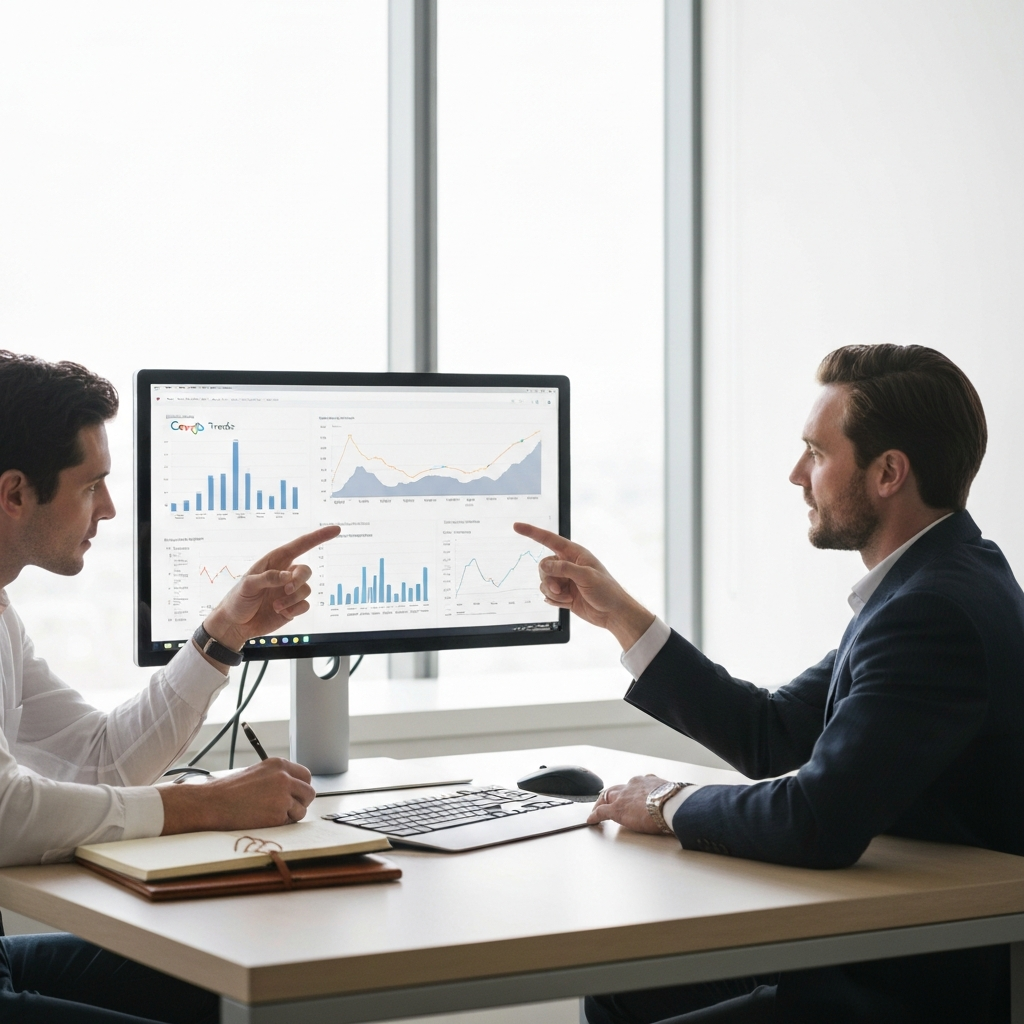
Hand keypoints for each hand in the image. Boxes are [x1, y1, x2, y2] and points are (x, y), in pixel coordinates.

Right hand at [159, 758, 315, 833]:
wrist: (213, 803)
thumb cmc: (230, 790)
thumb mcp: (258, 773)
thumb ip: (278, 777)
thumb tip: (295, 787)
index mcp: (279, 764)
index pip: (305, 775)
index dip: (301, 787)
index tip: (296, 794)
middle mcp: (284, 778)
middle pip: (309, 792)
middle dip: (301, 802)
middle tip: (288, 808)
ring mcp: (282, 796)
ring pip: (302, 810)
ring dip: (291, 815)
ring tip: (271, 814)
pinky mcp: (278, 814)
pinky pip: (290, 822)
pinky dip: (281, 824)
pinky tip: (265, 819)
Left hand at [202, 525, 340, 653]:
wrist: (235, 625)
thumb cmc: (238, 600)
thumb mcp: (247, 585)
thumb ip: (268, 578)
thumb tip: (288, 576)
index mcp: (274, 562)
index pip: (300, 546)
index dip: (318, 537)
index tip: (335, 530)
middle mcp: (285, 575)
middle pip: (305, 571)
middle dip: (299, 580)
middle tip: (287, 589)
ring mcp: (289, 591)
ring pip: (306, 590)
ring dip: (292, 599)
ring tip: (276, 606)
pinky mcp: (292, 607)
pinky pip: (305, 605)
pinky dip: (294, 609)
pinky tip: (281, 612)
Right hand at [512, 523, 655, 649]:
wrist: (612, 613)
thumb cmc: (606, 591)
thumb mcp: (586, 576)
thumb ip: (564, 568)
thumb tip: (546, 565)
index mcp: (575, 554)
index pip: (549, 539)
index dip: (532, 532)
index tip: (516, 526)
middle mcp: (568, 565)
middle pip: (543, 565)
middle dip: (547, 578)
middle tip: (558, 588)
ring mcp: (565, 580)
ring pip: (544, 581)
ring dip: (551, 591)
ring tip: (565, 597)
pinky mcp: (563, 594)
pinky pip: (547, 594)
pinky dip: (554, 600)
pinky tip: (567, 603)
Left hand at [587, 774, 670, 832]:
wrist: (672, 805)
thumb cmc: (677, 802)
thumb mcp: (674, 797)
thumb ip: (670, 799)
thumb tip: (679, 806)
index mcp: (649, 782)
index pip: (634, 786)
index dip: (629, 792)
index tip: (630, 797)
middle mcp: (634, 785)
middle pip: (617, 789)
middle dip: (611, 796)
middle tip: (607, 803)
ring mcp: (624, 796)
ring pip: (607, 797)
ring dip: (602, 804)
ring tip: (597, 811)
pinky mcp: (617, 809)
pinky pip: (601, 812)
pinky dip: (595, 816)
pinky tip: (591, 820)